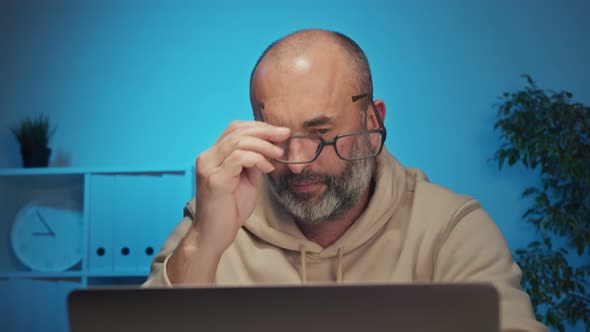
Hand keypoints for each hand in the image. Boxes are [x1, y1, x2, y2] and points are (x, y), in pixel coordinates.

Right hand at [192, 120, 289, 252]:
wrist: (214, 235)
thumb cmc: (229, 210)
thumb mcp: (246, 180)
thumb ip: (253, 163)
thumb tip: (270, 149)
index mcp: (213, 155)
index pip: (235, 129)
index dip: (259, 127)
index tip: (280, 132)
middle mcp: (207, 157)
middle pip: (237, 131)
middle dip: (265, 131)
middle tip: (285, 135)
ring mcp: (209, 167)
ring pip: (238, 141)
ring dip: (263, 145)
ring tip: (278, 154)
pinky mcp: (215, 179)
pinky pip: (239, 158)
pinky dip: (257, 159)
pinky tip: (267, 168)